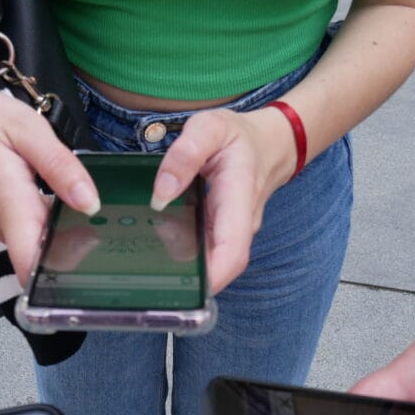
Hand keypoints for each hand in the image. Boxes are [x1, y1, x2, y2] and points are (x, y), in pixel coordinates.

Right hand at [0, 91, 99, 283]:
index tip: (94, 251)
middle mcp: (7, 225)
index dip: (66, 266)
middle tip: (113, 226)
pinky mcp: (7, 224)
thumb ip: (60, 166)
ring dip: (73, 239)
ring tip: (101, 216)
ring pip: (44, 249)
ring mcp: (5, 228)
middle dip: (83, 252)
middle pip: (48, 259)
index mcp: (11, 201)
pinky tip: (75, 207)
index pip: (31, 260)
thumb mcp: (26, 129)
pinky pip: (38, 236)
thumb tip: (90, 203)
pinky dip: (60, 228)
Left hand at [149, 107, 296, 292]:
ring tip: (147, 251)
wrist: (268, 144)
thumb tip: (161, 194)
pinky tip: (158, 240)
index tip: (183, 286)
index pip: (232, 253)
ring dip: (182, 264)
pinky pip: (205, 251)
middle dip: (187, 276)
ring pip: (210, 262)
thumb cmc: (238, 137)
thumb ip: (184, 155)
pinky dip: (182, 251)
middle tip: (148, 270)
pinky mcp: (224, 234)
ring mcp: (233, 233)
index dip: (211, 278)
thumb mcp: (210, 128)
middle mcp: (240, 225)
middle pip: (220, 267)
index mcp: (239, 199)